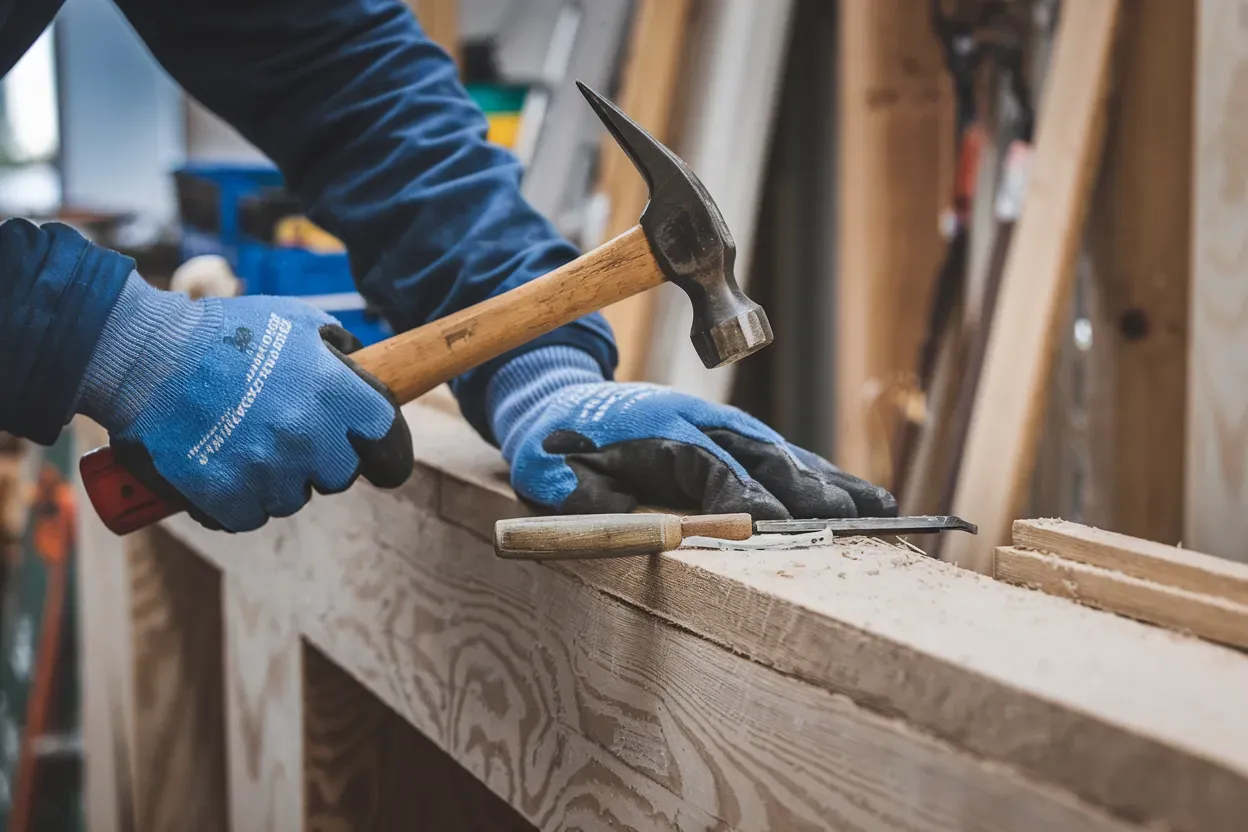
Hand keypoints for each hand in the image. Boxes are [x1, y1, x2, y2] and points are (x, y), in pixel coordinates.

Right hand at [76, 274, 411, 531]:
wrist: (147, 355)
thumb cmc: (223, 331)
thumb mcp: (294, 319)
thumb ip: (337, 346)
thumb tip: (362, 365)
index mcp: (334, 393)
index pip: (389, 442)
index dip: (385, 451)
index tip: (375, 455)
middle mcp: (307, 435)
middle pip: (339, 476)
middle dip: (321, 461)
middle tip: (289, 438)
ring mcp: (266, 468)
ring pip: (293, 499)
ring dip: (277, 482)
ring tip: (247, 445)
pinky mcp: (225, 494)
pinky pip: (250, 516)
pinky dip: (239, 501)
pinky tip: (223, 470)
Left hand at [488, 348, 895, 518]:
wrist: (559, 400)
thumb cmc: (557, 449)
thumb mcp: (550, 474)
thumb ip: (583, 495)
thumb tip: (625, 516)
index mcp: (657, 432)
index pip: (712, 468)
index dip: (748, 498)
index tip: (782, 526)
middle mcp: (698, 422)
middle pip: (762, 455)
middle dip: (806, 489)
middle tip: (850, 520)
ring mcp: (718, 424)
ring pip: (782, 452)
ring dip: (829, 482)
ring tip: (879, 510)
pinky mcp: (729, 434)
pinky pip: (781, 453)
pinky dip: (822, 474)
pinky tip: (859, 497)